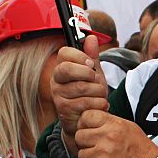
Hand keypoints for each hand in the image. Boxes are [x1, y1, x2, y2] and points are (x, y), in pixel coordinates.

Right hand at [51, 34, 107, 155]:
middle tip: (96, 80)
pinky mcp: (64, 109)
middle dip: (87, 73)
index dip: (80, 56)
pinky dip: (98, 103)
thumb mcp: (93, 74)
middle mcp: (56, 80)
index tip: (91, 64)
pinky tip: (100, 106)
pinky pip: (85, 102)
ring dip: (98, 92)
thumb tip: (90, 37)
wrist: (87, 120)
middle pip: (67, 68)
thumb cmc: (89, 94)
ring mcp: (58, 95)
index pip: (64, 53)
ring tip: (100, 96)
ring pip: (81, 87)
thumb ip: (92, 56)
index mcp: (62, 67)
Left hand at [75, 110, 157, 157]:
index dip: (84, 123)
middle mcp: (107, 138)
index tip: (88, 129)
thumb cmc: (141, 149)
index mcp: (114, 124)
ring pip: (81, 154)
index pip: (86, 116)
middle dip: (85, 142)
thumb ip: (109, 122)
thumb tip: (93, 120)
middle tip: (94, 146)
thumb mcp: (128, 126)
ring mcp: (103, 154)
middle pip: (79, 136)